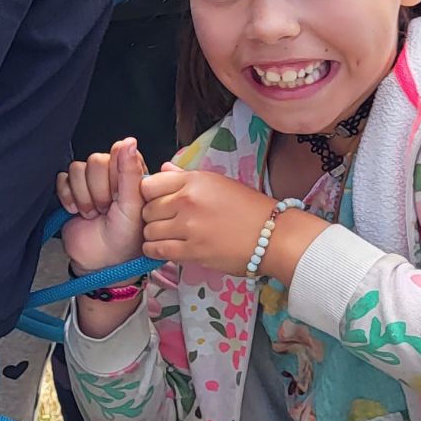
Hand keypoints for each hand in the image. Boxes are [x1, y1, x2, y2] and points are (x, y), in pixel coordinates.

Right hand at [58, 138, 147, 273]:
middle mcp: (111, 175)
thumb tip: (128, 140)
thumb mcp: (133, 205)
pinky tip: (76, 211)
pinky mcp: (70, 191)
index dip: (116, 174)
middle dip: (99, 189)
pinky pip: (62, 178)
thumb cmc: (125, 238)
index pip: (119, 153)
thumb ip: (129, 172)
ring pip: (77, 168)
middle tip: (106, 209)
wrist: (99, 262)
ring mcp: (90, 183)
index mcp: (131, 175)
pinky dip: (67, 196)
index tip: (120, 195)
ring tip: (93, 213)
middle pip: (96, 160)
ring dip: (84, 196)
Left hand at [140, 165, 279, 273]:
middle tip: (163, 222)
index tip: (156, 202)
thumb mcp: (218, 183)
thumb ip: (186, 177)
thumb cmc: (249, 208)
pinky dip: (154, 251)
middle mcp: (188, 200)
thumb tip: (163, 169)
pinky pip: (158, 250)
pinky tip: (162, 249)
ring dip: (153, 235)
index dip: (149, 195)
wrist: (273, 236)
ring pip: (150, 231)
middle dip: (151, 216)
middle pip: (147, 209)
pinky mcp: (193, 250)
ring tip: (165, 236)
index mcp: (194, 180)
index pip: (149, 185)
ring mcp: (190, 227)